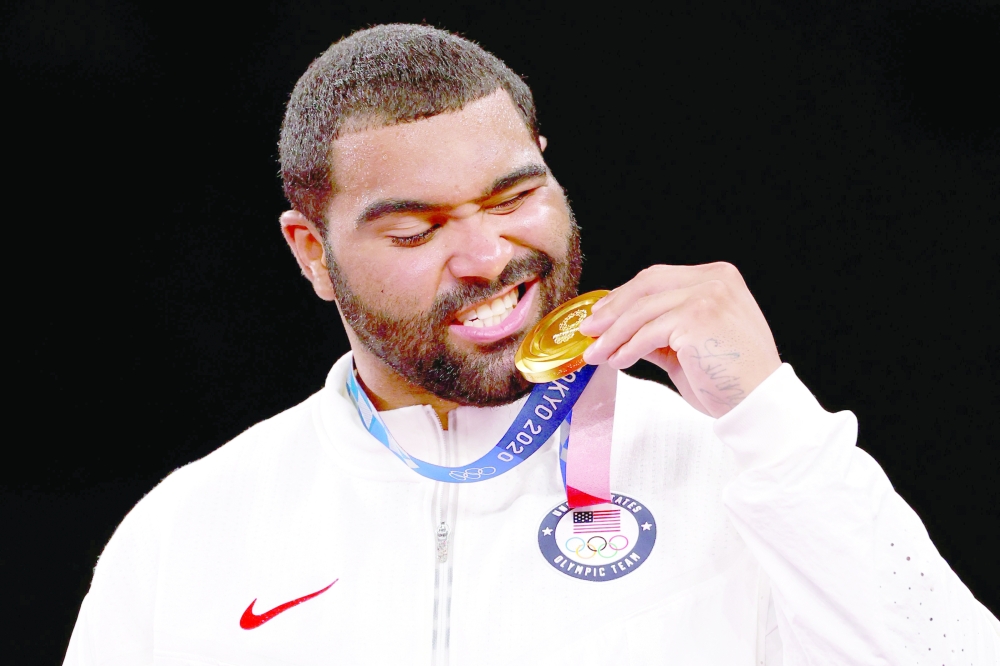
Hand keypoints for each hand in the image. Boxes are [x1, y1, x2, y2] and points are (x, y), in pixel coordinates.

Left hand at [578, 263, 781, 418]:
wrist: (760, 404)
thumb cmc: (731, 380)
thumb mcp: (689, 347)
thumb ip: (660, 333)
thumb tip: (621, 332)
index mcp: (718, 278)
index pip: (658, 278)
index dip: (624, 295)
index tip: (601, 314)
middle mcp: (715, 279)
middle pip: (646, 285)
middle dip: (612, 309)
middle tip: (589, 331)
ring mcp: (707, 296)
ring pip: (643, 310)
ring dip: (613, 334)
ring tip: (597, 354)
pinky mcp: (696, 318)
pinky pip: (648, 333)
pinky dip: (628, 347)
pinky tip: (618, 361)